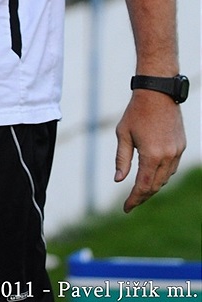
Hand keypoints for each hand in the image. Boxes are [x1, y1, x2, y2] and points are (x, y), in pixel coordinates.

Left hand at [114, 89, 185, 211]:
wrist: (158, 93)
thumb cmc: (136, 112)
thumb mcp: (123, 134)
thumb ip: (122, 159)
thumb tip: (119, 180)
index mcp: (151, 155)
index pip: (143, 186)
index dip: (134, 199)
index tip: (125, 208)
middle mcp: (167, 156)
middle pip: (155, 185)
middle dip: (143, 196)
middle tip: (131, 202)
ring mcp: (176, 152)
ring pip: (165, 178)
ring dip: (153, 185)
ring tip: (139, 189)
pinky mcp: (181, 146)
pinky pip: (171, 167)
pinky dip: (161, 174)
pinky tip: (152, 173)